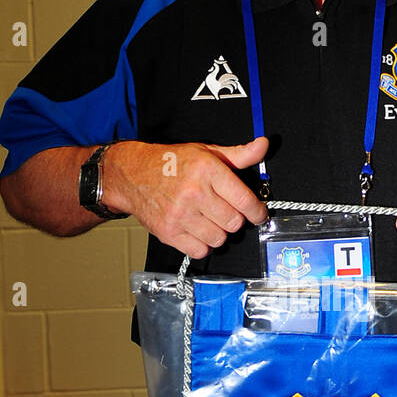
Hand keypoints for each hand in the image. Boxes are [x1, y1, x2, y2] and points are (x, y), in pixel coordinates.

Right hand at [104, 137, 268, 256]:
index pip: (245, 201)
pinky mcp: (169, 232)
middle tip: (225, 211)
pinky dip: (202, 245)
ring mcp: (180, 215)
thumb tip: (263, 145)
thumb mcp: (206, 152)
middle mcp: (194, 193)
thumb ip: (238, 155)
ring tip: (209, 219)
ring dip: (218, 232)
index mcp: (207, 171)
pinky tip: (197, 230)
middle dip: (234, 219)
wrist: (133, 175)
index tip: (258, 214)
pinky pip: (200, 250)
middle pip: (234, 223)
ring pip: (219, 239)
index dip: (257, 212)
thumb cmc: (171, 163)